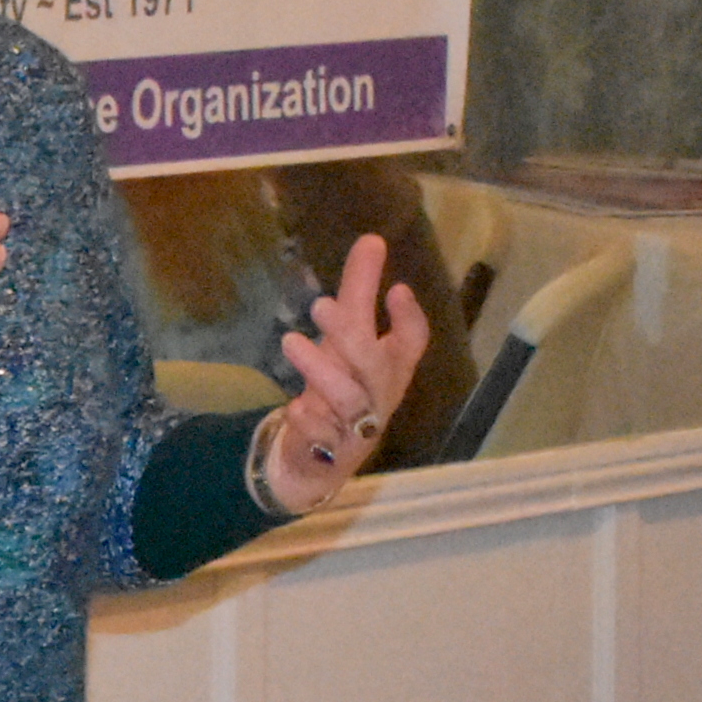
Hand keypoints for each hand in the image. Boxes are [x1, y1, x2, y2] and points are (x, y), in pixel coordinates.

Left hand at [260, 233, 430, 513]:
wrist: (316, 461)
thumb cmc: (339, 387)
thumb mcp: (346, 339)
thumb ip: (359, 291)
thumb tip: (372, 239)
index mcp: (389, 369)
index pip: (412, 344)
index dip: (409, 320)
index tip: (397, 289)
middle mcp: (379, 398)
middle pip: (378, 369)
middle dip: (352, 336)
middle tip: (320, 304)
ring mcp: (357, 429)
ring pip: (348, 400)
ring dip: (321, 370)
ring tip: (290, 341)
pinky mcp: (330, 454)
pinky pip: (324, 438)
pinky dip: (310, 421)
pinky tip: (294, 408)